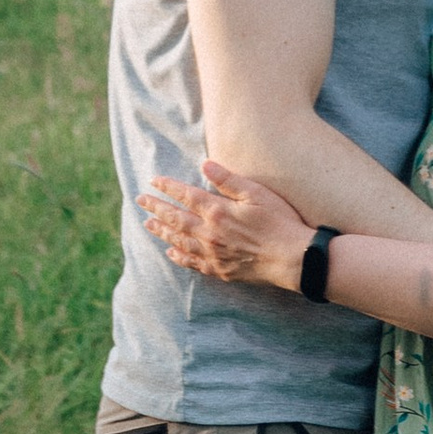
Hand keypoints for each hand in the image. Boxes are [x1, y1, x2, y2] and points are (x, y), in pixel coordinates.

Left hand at [140, 160, 314, 293]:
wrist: (292, 258)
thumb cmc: (279, 222)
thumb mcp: (256, 193)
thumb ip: (228, 180)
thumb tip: (204, 164)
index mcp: (217, 211)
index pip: (185, 195)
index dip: (168, 187)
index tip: (153, 181)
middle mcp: (209, 233)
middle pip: (175, 218)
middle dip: (156, 208)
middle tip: (140, 201)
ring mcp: (213, 253)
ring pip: (179, 241)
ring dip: (162, 231)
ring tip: (148, 224)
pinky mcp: (221, 270)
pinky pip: (193, 263)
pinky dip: (179, 257)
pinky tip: (170, 253)